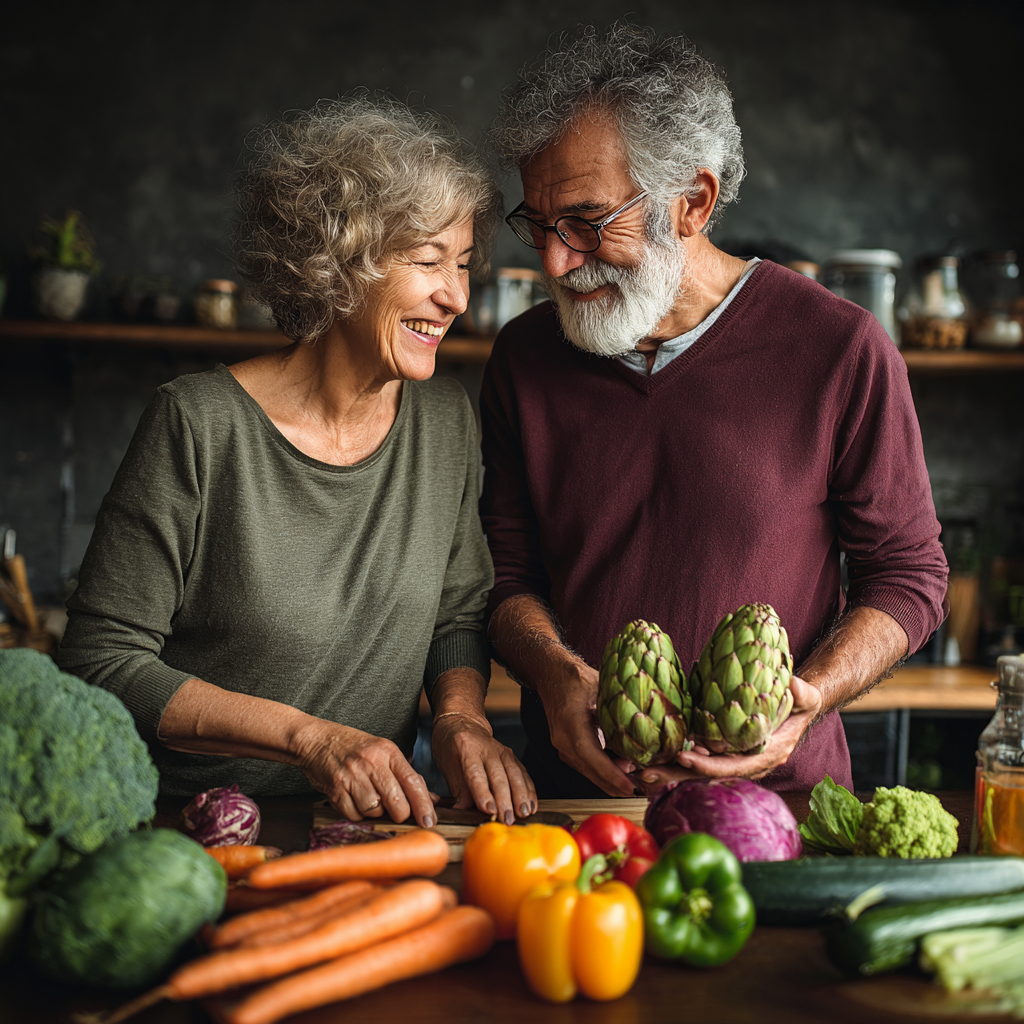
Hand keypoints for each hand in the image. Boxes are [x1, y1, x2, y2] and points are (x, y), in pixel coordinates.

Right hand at [292, 719, 436, 827]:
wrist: (317, 740)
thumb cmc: (354, 748)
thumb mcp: (383, 752)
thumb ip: (406, 775)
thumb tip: (431, 798)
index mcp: (388, 752)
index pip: (413, 781)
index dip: (424, 804)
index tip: (430, 821)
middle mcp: (371, 763)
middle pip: (396, 801)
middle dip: (400, 814)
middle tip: (396, 812)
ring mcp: (352, 776)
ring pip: (375, 811)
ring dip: (375, 812)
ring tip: (369, 798)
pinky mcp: (336, 789)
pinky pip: (354, 815)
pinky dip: (357, 814)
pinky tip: (354, 800)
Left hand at [430, 713, 537, 823]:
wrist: (464, 722)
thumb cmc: (451, 745)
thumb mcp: (447, 765)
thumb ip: (458, 789)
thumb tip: (463, 812)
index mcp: (466, 748)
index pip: (476, 773)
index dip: (483, 792)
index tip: (489, 809)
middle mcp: (488, 748)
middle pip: (499, 776)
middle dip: (505, 800)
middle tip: (508, 820)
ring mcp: (503, 751)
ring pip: (515, 775)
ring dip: (521, 797)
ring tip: (523, 814)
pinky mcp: (513, 757)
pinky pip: (524, 774)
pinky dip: (529, 791)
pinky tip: (531, 805)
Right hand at [537, 662, 635, 797]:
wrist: (553, 676)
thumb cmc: (575, 678)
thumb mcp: (600, 687)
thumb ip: (617, 707)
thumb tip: (645, 722)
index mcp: (571, 726)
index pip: (593, 758)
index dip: (613, 775)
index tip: (631, 787)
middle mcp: (564, 742)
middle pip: (593, 773)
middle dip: (618, 785)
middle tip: (644, 789)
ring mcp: (564, 748)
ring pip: (590, 774)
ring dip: (613, 781)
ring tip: (638, 783)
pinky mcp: (567, 750)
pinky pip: (587, 768)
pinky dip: (605, 773)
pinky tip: (624, 773)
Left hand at [636, 675, 823, 789]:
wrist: (793, 708)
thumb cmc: (798, 701)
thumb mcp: (806, 696)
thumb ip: (802, 693)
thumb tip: (790, 685)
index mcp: (763, 755)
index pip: (732, 766)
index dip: (707, 764)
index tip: (683, 756)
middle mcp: (743, 763)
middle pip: (704, 776)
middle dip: (674, 776)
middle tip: (644, 773)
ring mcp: (729, 759)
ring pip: (694, 771)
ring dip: (666, 771)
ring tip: (636, 769)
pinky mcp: (718, 750)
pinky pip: (692, 759)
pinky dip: (671, 760)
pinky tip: (647, 755)